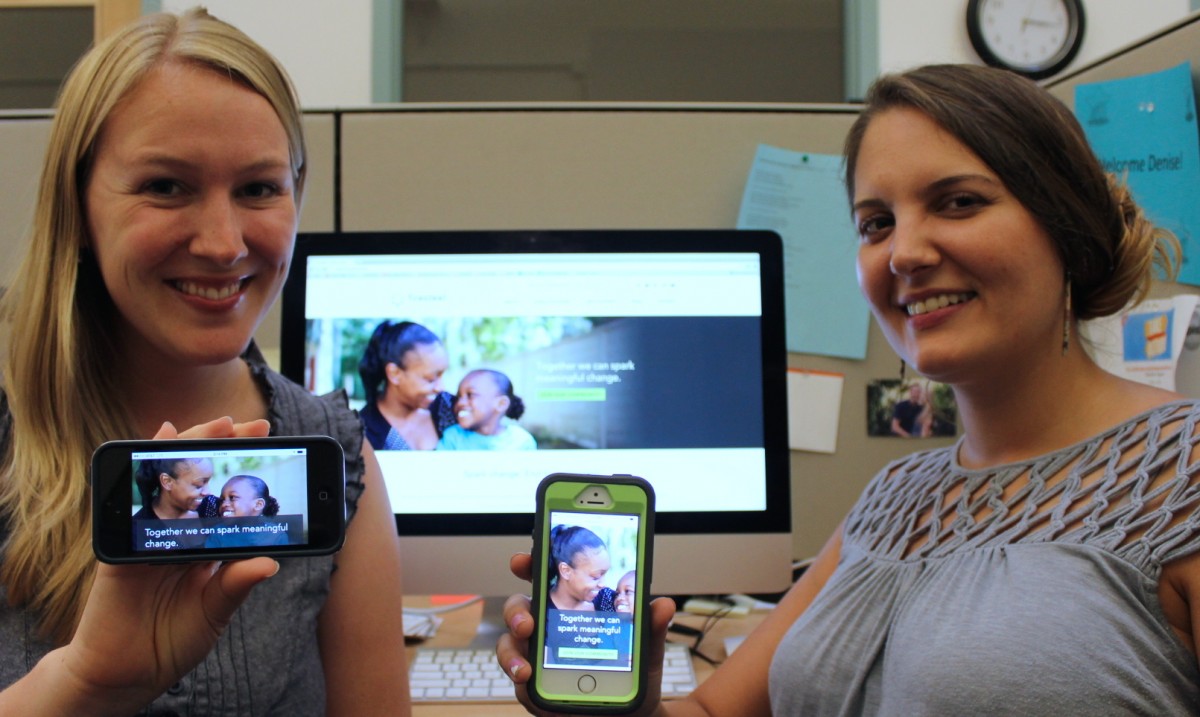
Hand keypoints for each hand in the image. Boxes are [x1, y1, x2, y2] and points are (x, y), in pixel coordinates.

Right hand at [34, 417, 277, 711]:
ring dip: (191, 447)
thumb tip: (270, 562)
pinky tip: (159, 441)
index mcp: (204, 544)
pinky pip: (134, 500)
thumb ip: (235, 585)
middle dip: (224, 447)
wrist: (128, 673)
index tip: (269, 443)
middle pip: (200, 479)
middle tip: (250, 425)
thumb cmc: (172, 640)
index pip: (226, 497)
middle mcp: (178, 532)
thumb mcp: (214, 612)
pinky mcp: (124, 544)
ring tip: (217, 426)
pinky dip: (144, 468)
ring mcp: (149, 533)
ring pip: (170, 479)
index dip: (243, 471)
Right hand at [496, 552, 675, 716]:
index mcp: (572, 608)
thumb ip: (651, 628)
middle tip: (528, 622)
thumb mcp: (646, 650)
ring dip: (512, 650)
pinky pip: (518, 677)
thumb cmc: (631, 674)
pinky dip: (518, 674)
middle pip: (520, 609)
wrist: (631, 713)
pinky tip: (527, 677)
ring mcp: (538, 656)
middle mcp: (548, 628)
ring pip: (510, 643)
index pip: (546, 579)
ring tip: (526, 665)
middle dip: (516, 611)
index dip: (531, 565)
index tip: (523, 560)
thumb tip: (663, 605)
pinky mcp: (535, 686)